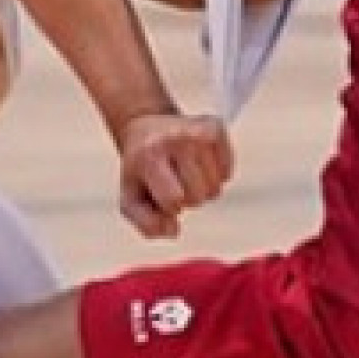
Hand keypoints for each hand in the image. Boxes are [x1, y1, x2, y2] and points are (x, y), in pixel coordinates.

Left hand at [118, 111, 232, 239]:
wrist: (146, 127)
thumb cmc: (141, 170)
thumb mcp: (131, 199)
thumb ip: (147, 225)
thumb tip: (174, 230)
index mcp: (148, 157)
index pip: (174, 200)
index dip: (170, 207)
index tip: (161, 194)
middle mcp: (173, 139)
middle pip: (198, 196)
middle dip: (187, 198)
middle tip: (173, 182)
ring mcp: (196, 131)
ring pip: (216, 186)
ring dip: (203, 188)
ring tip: (185, 173)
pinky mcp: (215, 127)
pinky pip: (227, 171)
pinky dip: (217, 175)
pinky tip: (199, 164)